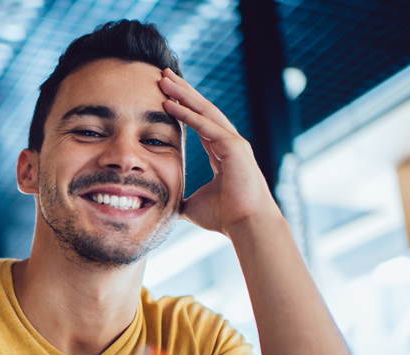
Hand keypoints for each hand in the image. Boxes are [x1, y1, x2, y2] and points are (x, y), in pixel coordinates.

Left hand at [158, 68, 281, 236]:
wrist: (246, 225)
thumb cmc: (225, 217)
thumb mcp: (193, 205)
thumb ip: (180, 198)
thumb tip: (163, 204)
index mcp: (222, 153)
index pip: (199, 123)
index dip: (183, 107)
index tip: (165, 95)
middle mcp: (229, 143)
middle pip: (202, 110)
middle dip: (182, 92)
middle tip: (163, 75)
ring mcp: (234, 143)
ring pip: (204, 111)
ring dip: (183, 95)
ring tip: (165, 80)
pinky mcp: (235, 147)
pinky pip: (206, 126)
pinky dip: (188, 114)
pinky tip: (171, 104)